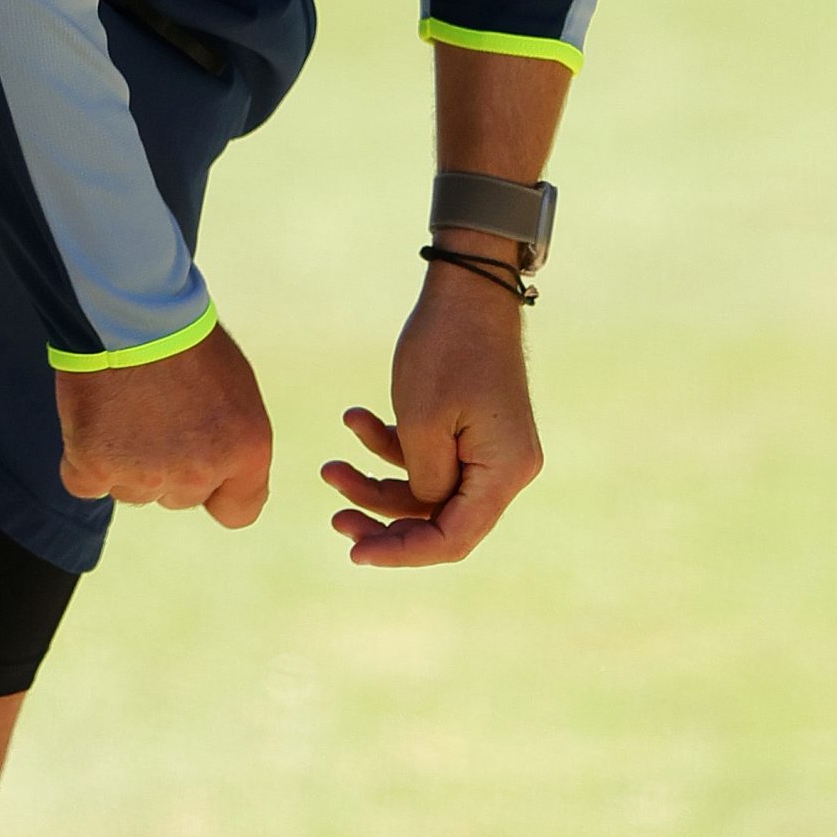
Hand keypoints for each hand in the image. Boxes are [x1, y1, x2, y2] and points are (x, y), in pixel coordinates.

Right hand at [56, 321, 271, 527]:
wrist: (132, 306)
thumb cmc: (186, 336)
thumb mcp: (235, 388)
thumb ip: (229, 440)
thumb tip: (218, 472)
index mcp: (247, 449)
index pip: (238, 511)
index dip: (218, 490)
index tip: (203, 463)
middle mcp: (199, 472)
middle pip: (180, 497)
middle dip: (169, 465)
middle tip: (157, 411)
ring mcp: (145, 474)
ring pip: (133, 491)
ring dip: (127, 460)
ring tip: (127, 404)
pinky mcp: (95, 467)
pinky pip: (87, 482)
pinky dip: (86, 457)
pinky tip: (96, 417)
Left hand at [321, 252, 541, 565]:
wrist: (466, 283)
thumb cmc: (444, 348)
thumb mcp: (421, 423)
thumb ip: (420, 484)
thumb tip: (422, 510)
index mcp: (504, 472)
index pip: (453, 538)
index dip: (402, 552)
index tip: (354, 553)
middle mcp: (506, 468)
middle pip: (439, 519)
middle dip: (382, 519)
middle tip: (335, 519)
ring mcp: (491, 447)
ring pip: (427, 488)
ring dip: (377, 479)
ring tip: (330, 465)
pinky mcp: (472, 427)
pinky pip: (430, 456)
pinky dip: (391, 445)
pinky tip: (354, 418)